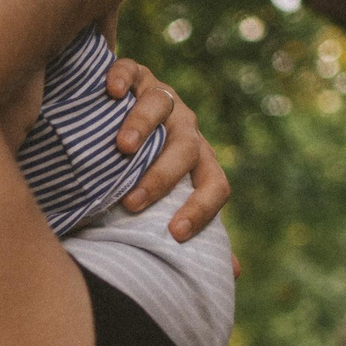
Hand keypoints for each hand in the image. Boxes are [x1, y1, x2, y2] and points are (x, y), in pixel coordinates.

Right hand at [106, 59, 230, 241]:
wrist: (118, 115)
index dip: (203, 209)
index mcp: (199, 160)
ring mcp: (160, 96)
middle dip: (161, 177)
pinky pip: (132, 71)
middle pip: (186, 149)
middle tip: (133, 203)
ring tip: (122, 148)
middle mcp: (185, 127)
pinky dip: (122, 78)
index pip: (217, 184)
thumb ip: (196, 228)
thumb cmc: (142, 167)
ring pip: (161, 106)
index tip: (176, 233)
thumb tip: (236, 274)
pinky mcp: (134, 75)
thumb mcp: (168, 198)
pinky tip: (109, 92)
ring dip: (143, 127)